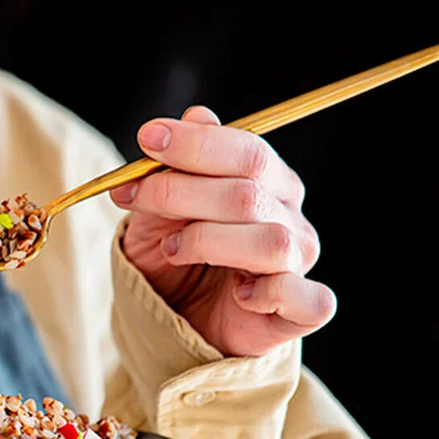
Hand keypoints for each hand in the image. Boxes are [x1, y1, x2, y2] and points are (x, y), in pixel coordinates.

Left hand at [113, 106, 336, 356]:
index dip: (195, 144)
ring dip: (207, 241)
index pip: (246, 150)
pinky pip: (308, 298)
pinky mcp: (301, 311)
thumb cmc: (176, 260)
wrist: (178, 323)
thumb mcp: (161, 211)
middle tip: (130, 196)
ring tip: (171, 250)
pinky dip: (268, 293)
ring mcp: (298, 264)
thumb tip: (198, 115)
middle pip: (247, 194)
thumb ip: (180, 167)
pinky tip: (237, 293)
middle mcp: (289, 218)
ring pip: (269, 242)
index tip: (147, 139)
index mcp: (267, 183)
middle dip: (179, 191)